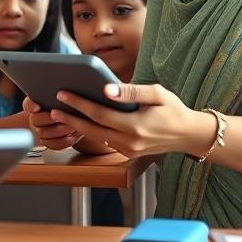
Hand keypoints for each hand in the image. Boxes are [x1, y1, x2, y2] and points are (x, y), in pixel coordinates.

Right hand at [23, 96, 79, 149]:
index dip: (31, 105)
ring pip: (44, 134)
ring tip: (72, 126)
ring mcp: (41, 131)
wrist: (71, 118)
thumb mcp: (62, 96)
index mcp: (35, 104)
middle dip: (49, 119)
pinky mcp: (49, 142)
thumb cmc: (66, 104)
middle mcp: (35, 118)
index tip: (37, 106)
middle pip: (36, 120)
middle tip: (62, 117)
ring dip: (58, 130)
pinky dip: (63, 141)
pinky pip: (53, 144)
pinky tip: (73, 136)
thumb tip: (66, 83)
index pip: (28, 104)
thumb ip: (59, 93)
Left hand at [49, 83, 212, 158]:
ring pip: (96, 137)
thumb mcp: (157, 93)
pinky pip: (105, 141)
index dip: (78, 104)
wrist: (189, 134)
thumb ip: (131, 91)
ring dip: (77, 126)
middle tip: (52, 107)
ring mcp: (128, 150)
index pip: (98, 114)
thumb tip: (106, 89)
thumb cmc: (173, 109)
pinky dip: (91, 131)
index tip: (62, 94)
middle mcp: (129, 142)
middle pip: (91, 129)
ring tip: (60, 114)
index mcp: (135, 126)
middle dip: (70, 118)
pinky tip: (81, 121)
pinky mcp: (128, 153)